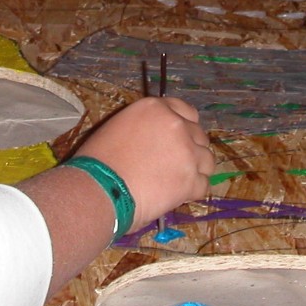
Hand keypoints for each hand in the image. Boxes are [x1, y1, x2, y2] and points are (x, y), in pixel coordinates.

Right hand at [75, 96, 213, 230]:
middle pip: (199, 135)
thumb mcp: (119, 128)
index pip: (186, 111)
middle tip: (175, 165)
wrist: (98, 189)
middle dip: (191, 149)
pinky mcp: (191, 179)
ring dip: (196, 170)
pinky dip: (192, 192)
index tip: (180, 139)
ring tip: (177, 182)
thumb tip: (154, 140)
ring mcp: (187, 152)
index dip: (185, 126)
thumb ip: (145, 127)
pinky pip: (203, 185)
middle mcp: (176, 124)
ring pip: (206, 160)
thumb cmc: (98, 161)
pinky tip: (176, 197)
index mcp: (155, 108)